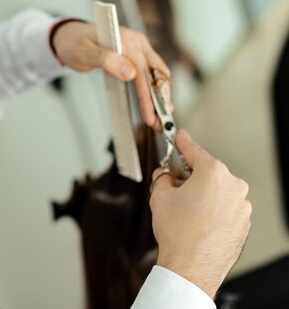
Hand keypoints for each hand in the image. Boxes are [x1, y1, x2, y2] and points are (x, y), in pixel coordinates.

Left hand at [52, 21, 170, 130]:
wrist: (69, 37)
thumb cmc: (74, 43)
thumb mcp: (85, 52)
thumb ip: (107, 60)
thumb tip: (130, 73)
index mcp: (127, 39)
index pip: (142, 69)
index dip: (147, 93)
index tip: (149, 113)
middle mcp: (137, 42)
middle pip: (156, 72)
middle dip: (160, 99)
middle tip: (160, 122)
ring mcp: (138, 49)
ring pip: (156, 74)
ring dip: (160, 96)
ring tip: (161, 118)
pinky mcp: (136, 56)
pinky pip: (150, 74)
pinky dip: (154, 90)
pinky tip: (156, 104)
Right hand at [150, 130, 250, 297]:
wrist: (191, 266)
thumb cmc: (178, 233)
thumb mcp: (160, 196)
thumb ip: (163, 177)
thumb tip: (165, 175)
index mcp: (213, 173)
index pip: (194, 150)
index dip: (183, 142)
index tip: (180, 136)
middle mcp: (232, 185)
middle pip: (207, 172)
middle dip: (190, 177)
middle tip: (173, 187)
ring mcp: (241, 205)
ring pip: (216, 191)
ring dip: (202, 195)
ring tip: (185, 213)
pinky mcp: (243, 222)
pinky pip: (225, 208)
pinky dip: (212, 210)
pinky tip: (197, 222)